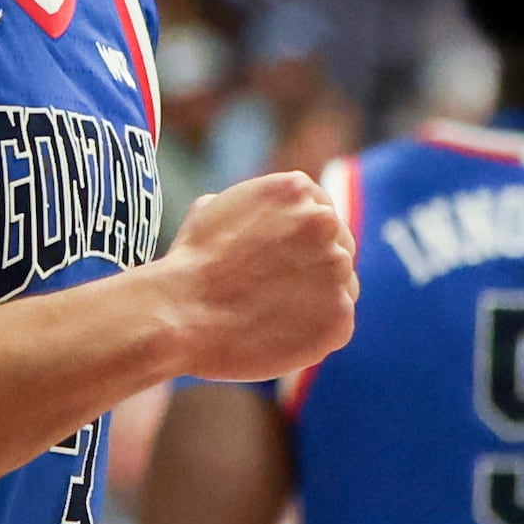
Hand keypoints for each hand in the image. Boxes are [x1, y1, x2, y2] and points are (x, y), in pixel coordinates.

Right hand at [155, 171, 356, 383]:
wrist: (181, 314)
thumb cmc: (190, 265)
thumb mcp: (213, 209)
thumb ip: (254, 208)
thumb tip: (262, 217)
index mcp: (298, 189)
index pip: (322, 214)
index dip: (303, 241)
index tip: (285, 261)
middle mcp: (324, 222)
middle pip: (338, 248)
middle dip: (314, 268)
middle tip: (276, 292)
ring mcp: (337, 270)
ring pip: (342, 286)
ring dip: (316, 299)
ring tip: (272, 314)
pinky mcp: (340, 316)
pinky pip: (338, 323)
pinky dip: (315, 332)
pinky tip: (279, 334)